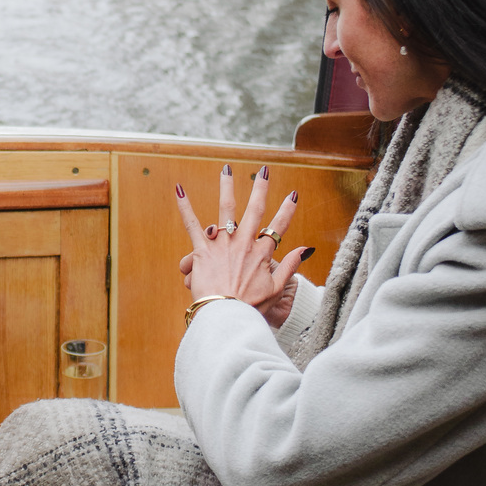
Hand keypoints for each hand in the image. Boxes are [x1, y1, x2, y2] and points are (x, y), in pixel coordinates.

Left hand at [175, 162, 312, 322]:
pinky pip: (192, 224)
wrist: (226, 316)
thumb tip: (305, 249)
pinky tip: (179, 189)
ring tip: (227, 170)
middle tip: (263, 171)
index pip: (278, 227)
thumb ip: (290, 266)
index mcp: (262, 254)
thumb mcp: (276, 288)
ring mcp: (223, 244)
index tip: (293, 194)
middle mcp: (244, 243)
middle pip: (255, 210)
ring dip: (227, 188)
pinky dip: (185, 207)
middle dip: (260, 188)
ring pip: (226, 209)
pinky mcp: (202, 250)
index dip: (287, 210)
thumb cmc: (250, 307)